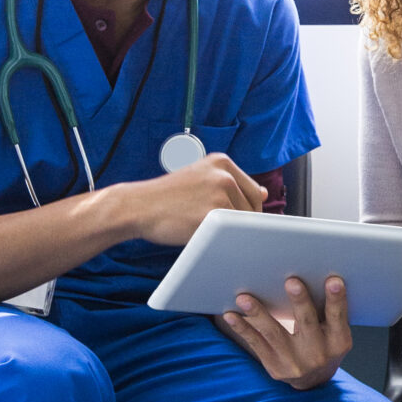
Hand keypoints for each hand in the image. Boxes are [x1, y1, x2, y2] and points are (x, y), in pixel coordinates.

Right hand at [130, 153, 265, 246]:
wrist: (137, 206)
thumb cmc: (167, 197)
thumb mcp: (199, 177)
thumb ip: (230, 182)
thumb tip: (264, 193)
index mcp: (222, 162)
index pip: (255, 192)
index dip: (247, 211)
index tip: (232, 220)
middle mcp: (224, 174)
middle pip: (253, 209)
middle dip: (239, 222)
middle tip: (214, 226)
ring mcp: (219, 194)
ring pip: (242, 223)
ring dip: (228, 232)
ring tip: (202, 227)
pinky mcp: (212, 215)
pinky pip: (230, 234)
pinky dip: (220, 239)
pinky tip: (202, 235)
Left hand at [222, 275, 352, 389]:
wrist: (314, 379)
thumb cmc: (325, 343)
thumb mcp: (335, 331)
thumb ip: (327, 310)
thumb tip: (311, 273)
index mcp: (338, 341)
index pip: (338, 316)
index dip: (336, 299)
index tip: (334, 280)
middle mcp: (318, 353)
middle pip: (307, 322)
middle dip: (300, 301)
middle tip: (292, 281)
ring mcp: (295, 363)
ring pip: (274, 333)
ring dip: (258, 314)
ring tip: (244, 298)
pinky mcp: (275, 367)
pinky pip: (256, 344)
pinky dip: (243, 328)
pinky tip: (231, 315)